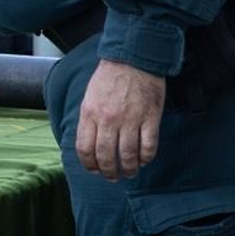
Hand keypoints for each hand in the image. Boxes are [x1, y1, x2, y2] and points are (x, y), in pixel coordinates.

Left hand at [76, 59, 165, 180]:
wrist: (133, 58)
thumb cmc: (109, 77)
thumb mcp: (90, 96)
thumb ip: (89, 119)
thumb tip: (89, 144)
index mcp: (90, 113)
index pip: (84, 148)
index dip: (89, 165)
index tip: (94, 170)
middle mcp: (108, 119)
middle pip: (106, 156)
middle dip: (109, 172)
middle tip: (113, 177)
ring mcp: (130, 120)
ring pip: (128, 156)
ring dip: (129, 169)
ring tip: (130, 173)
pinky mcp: (149, 118)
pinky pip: (148, 147)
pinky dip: (146, 158)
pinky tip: (144, 160)